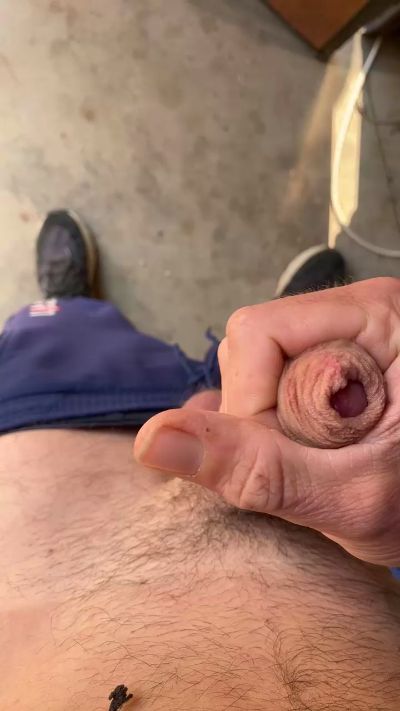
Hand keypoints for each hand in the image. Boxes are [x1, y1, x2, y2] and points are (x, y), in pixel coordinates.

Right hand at [135, 277, 399, 566]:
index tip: (288, 460)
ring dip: (266, 422)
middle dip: (261, 415)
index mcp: (380, 315)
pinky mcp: (327, 361)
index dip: (251, 403)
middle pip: (251, 343)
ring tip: (317, 458)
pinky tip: (298, 449)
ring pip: (252, 364)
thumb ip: (256, 469)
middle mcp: (358, 311)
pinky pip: (266, 377)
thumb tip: (149, 439)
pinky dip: (269, 423)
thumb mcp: (350, 496)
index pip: (258, 332)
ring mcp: (341, 335)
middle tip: (314, 463)